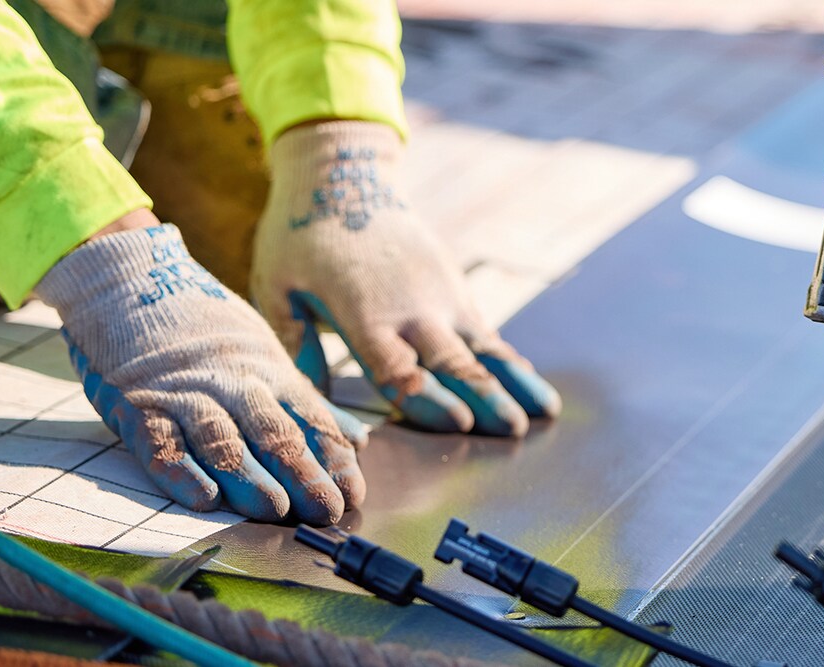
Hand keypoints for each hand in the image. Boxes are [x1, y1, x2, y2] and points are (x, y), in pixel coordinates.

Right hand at [37, 216, 366, 523]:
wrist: (127, 279)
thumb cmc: (202, 326)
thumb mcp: (263, 353)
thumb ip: (306, 403)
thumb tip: (357, 441)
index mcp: (269, 371)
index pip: (311, 420)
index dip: (333, 460)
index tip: (353, 495)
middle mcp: (231, 382)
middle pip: (273, 433)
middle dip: (303, 476)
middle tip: (326, 511)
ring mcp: (183, 393)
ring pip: (222, 440)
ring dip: (249, 479)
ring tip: (275, 511)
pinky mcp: (135, 403)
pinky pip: (161, 443)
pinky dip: (181, 472)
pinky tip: (204, 499)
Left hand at [251, 121, 558, 436]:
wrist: (345, 177)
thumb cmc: (301, 240)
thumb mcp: (277, 289)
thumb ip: (295, 347)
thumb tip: (310, 409)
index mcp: (364, 314)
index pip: (399, 367)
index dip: (429, 399)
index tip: (459, 423)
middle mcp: (413, 308)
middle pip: (454, 362)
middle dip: (486, 398)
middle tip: (513, 431)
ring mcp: (442, 297)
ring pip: (484, 349)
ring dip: (514, 384)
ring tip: (545, 414)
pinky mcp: (456, 290)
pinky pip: (489, 335)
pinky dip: (512, 364)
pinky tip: (536, 390)